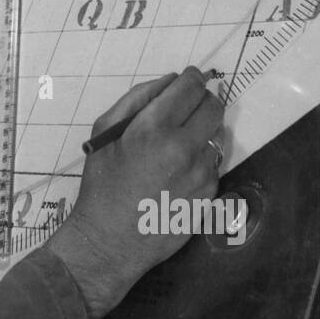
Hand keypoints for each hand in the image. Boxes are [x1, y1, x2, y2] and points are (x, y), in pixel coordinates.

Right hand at [46, 66, 224, 318]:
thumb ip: (136, 99)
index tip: (189, 79)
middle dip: (202, 101)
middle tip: (186, 109)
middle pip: (214, 106)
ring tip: (176, 147)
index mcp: (154, 128)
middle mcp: (184, 147)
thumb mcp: (105, 133)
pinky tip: (177, 173)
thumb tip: (169, 82)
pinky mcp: (211, 194)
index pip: (191, 86)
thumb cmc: (102, 184)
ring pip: (217, 135)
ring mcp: (202, 172)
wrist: (111, 240)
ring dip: (202, 133)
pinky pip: (214, 164)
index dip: (191, 78)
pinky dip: (201, 161)